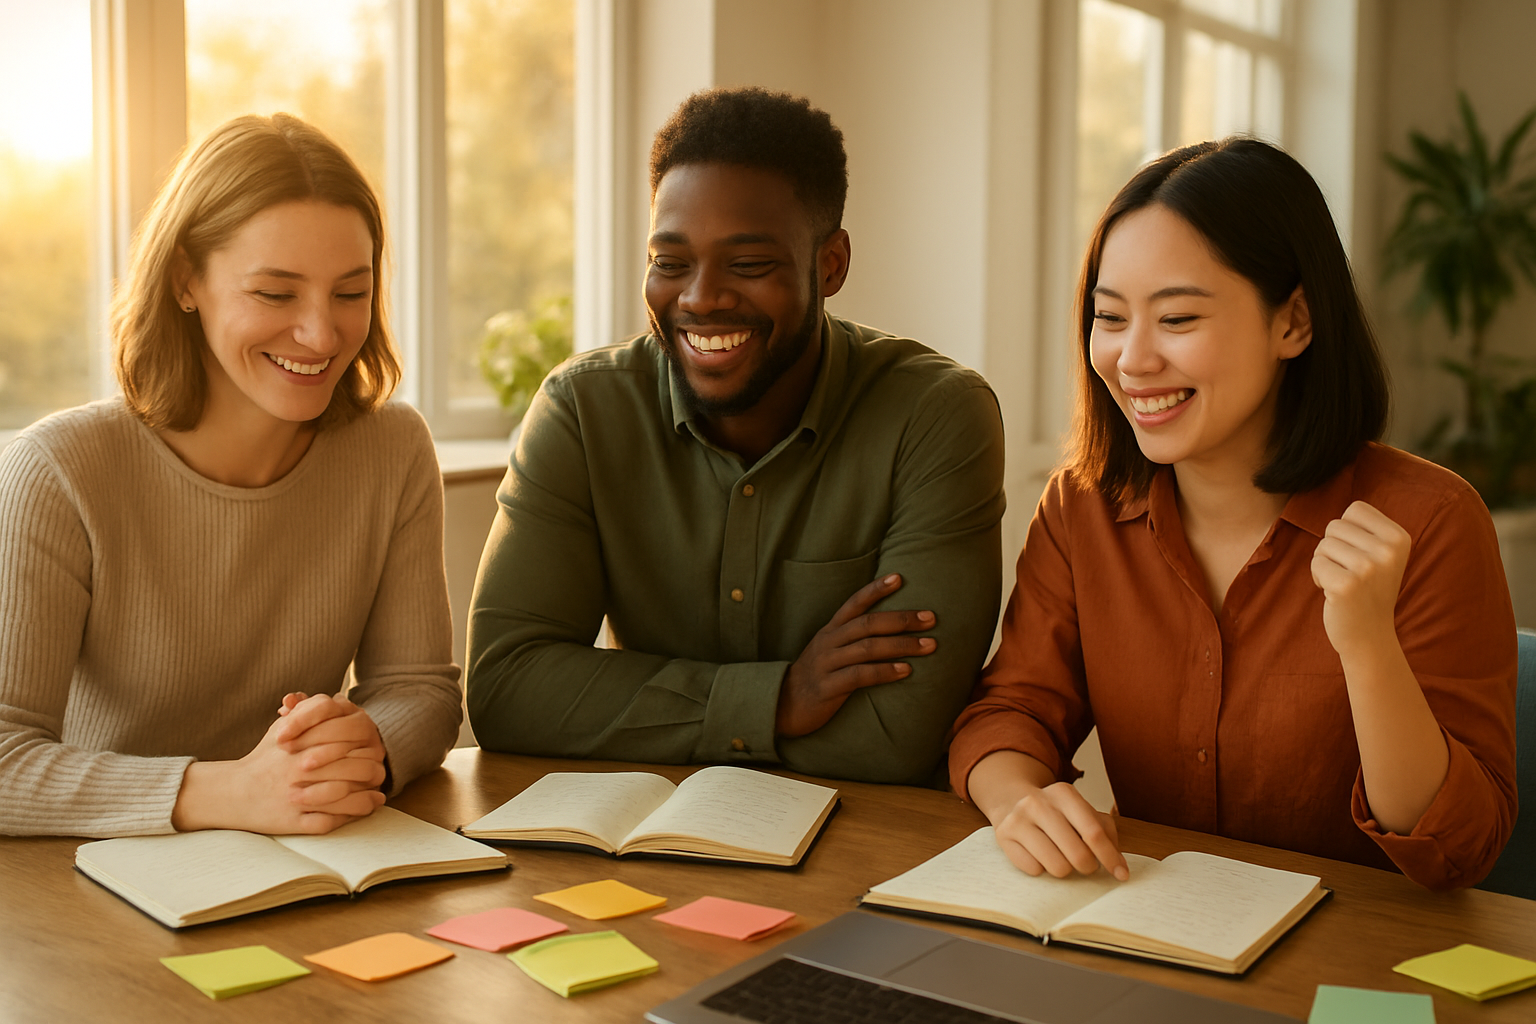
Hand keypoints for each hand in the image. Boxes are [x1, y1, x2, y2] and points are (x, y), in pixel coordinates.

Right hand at [171, 695, 386, 833]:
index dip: (363, 745)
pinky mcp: (292, 823)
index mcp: (297, 746)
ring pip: (343, 796)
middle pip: (349, 768)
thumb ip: (308, 712)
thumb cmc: (264, 758)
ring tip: (379, 793)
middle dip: (370, 770)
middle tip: (380, 770)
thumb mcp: (281, 730)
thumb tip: (340, 700)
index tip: (373, 747)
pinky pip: (329, 821)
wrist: (232, 793)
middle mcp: (297, 771)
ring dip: (366, 795)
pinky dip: (349, 816)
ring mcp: (295, 798)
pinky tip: (362, 810)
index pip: (343, 741)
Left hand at [274, 693, 387, 776]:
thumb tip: (288, 701)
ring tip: (301, 767)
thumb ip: (297, 714)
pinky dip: (333, 781)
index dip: (301, 719)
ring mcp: (373, 748)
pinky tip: (309, 789)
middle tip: (287, 750)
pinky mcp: (376, 772)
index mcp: (346, 709)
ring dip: (325, 756)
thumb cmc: (313, 750)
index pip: (325, 705)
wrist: (335, 779)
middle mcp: (364, 725)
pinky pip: (361, 773)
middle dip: (313, 736)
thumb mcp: (303, 730)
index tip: (280, 736)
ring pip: (354, 747)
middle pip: (342, 725)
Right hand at [777, 573, 935, 737]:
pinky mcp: (828, 687)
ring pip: (868, 647)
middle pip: (868, 623)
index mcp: (830, 630)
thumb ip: (853, 639)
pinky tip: (906, 670)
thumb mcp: (830, 651)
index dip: (875, 589)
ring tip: (929, 645)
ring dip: (902, 645)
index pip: (854, 603)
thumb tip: (891, 631)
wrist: (783, 705)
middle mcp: (828, 641)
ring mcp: (827, 663)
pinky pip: (860, 675)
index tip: (899, 578)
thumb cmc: (817, 676)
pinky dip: (885, 671)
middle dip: (902, 619)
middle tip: (931, 618)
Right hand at [994, 781, 1127, 880]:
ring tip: (1060, 857)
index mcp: (1064, 794)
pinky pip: (1034, 870)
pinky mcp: (1003, 836)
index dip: (1110, 858)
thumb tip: (1119, 866)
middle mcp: (1038, 803)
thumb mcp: (1082, 812)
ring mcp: (1018, 819)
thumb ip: (1105, 833)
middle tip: (1085, 863)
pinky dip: (1041, 868)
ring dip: (1064, 869)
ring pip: (1057, 867)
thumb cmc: (1056, 813)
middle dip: (1088, 866)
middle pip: (1078, 854)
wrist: (1011, 799)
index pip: (1094, 832)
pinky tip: (1038, 854)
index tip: (1121, 875)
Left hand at [1311, 501, 1410, 660]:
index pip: (1354, 509)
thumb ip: (1366, 527)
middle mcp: (1389, 550)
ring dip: (1325, 565)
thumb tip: (1346, 475)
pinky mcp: (1348, 585)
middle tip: (1350, 574)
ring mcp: (1369, 568)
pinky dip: (1319, 579)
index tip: (1359, 556)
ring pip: (1322, 545)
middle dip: (1332, 549)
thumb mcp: (1379, 553)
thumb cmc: (1367, 589)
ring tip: (1344, 584)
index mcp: (1400, 537)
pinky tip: (1336, 595)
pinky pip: (1316, 564)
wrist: (1370, 636)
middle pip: (1334, 526)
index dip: (1347, 532)